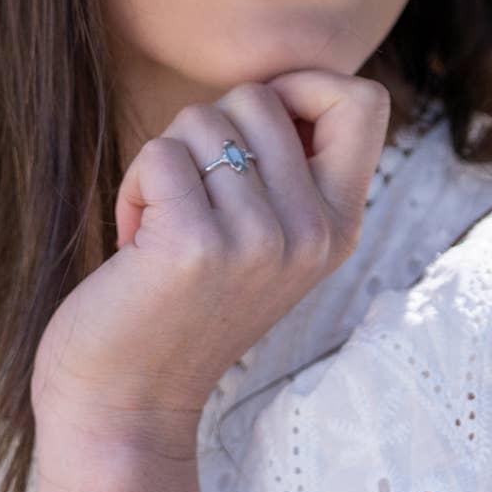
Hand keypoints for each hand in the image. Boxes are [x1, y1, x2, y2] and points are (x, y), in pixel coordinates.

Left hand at [31, 71, 391, 460]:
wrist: (126, 405)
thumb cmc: (178, 306)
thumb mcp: (264, 241)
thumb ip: (285, 172)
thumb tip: (274, 86)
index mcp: (340, 226)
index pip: (364, 101)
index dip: (303, 87)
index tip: (254, 130)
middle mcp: (313, 233)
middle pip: (260, 96)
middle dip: (207, 130)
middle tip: (192, 199)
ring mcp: (260, 240)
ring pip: (202, 119)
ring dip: (165, 161)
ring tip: (164, 225)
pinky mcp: (197, 245)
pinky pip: (160, 154)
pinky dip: (135, 186)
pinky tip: (137, 244)